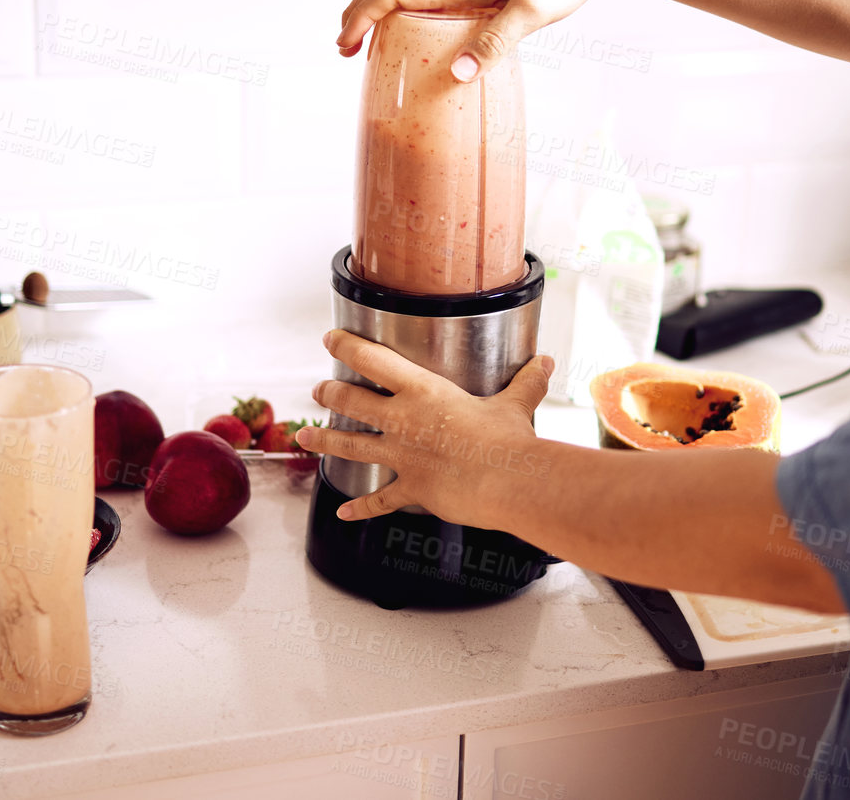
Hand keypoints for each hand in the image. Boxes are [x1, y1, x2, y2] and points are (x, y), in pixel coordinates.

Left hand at [297, 329, 556, 524]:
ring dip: (325, 439)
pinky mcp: (410, 488)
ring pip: (350, 444)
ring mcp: (402, 456)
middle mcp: (403, 420)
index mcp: (424, 391)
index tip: (330, 338)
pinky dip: (359, 508)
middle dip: (330, 394)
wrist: (509, 481)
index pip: (374, 360)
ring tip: (306, 436)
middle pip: (351, 401)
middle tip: (319, 390)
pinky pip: (378, 500)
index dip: (346, 346)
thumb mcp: (516, 405)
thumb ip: (525, 383)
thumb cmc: (510, 440)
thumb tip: (544, 363)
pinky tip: (343, 510)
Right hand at [335, 0, 631, 81]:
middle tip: (346, 48)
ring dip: (378, 7)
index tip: (344, 46)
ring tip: (369, 41)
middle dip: (358, 12)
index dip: (361, 17)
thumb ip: (495, 43)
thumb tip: (455, 74)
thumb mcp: (533, 12)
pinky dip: (404, 5)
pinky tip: (417, 29)